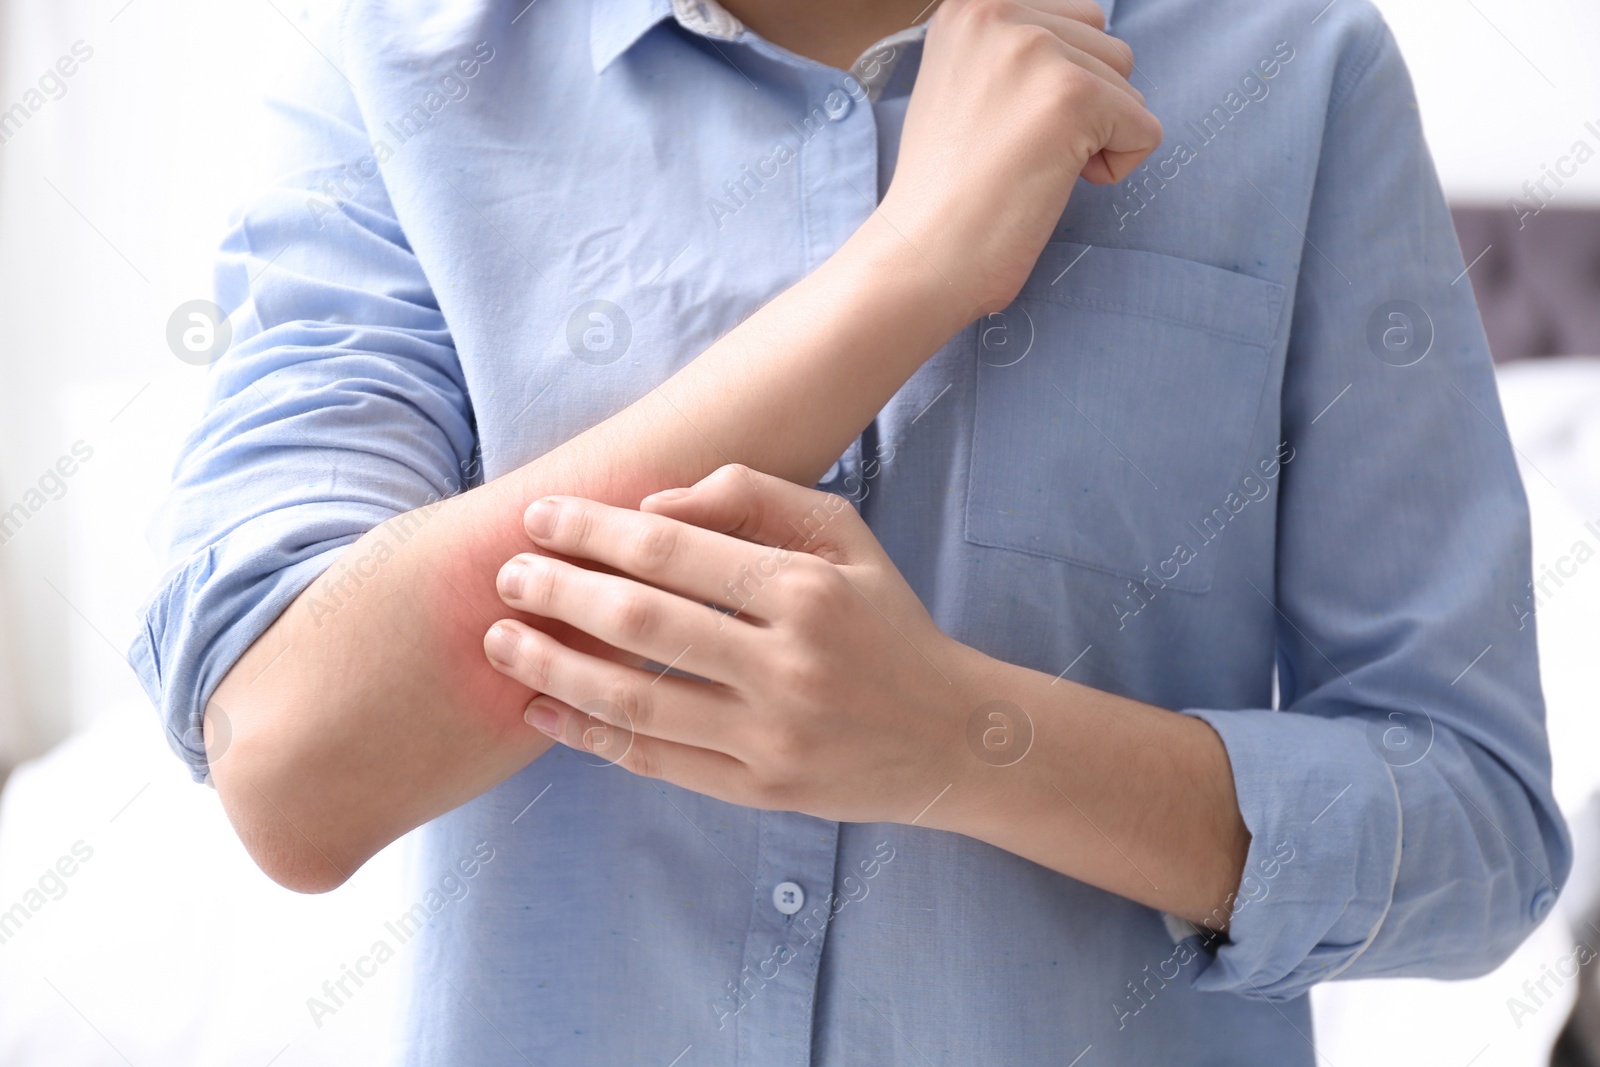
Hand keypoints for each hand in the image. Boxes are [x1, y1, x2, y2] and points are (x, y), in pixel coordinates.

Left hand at [482, 465, 989, 823]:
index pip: (673, 548)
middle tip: (506, 576)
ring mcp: (772, 735)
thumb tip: (652, 504)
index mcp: (806, 587)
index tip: (539, 517)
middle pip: (641, 622)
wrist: (950, 735)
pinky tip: (543, 708)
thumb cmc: (883, 620)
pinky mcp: (760, 791)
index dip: (593, 530)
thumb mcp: (841, 533)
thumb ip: (751, 497)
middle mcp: (788, 663)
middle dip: (558, 592)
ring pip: (634, 700)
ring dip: (553, 666)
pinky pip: (655, 761)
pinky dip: (588, 735)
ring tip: (501, 641)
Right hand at [881, 0, 1163, 315]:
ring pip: (1129, 86)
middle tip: (1020, 151)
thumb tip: (1080, 53)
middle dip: (1085, 106)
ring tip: (1033, 166)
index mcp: (971, 6)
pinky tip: (1054, 184)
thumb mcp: (961, 86)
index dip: (1059, 86)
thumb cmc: (944, 190)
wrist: (922, 253)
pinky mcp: (1073, 98)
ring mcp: (1035, 51)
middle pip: (1108, 47)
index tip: (1008, 128)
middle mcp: (998, 13)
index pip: (1075, 22)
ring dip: (1097, 136)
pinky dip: (1116, 168)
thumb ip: (1012, 55)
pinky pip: (1145, 130)